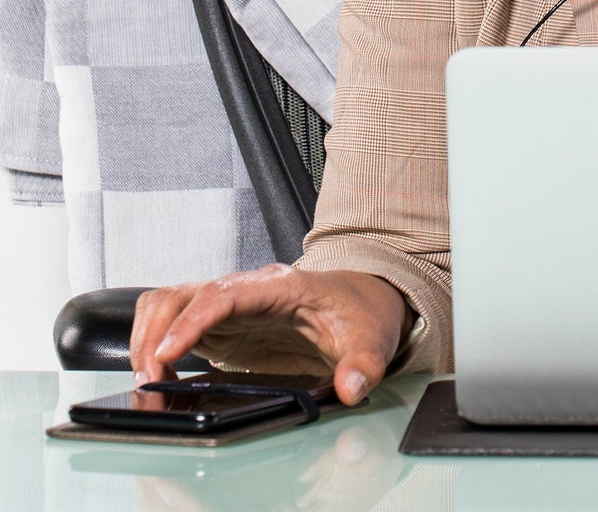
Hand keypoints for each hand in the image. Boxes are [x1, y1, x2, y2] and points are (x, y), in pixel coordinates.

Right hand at [129, 263, 410, 405]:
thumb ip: (365, 363)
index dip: (190, 321)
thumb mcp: (374, 338)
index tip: (165, 354)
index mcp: (281, 286)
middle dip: (155, 337)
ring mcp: (229, 306)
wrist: (363, 300)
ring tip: (149, 385)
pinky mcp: (221, 324)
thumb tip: (352, 387)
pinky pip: (172, 324)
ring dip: (147, 340)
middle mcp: (247, 290)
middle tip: (150, 384)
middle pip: (182, 295)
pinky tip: (160, 381)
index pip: (224, 295)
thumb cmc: (361, 312)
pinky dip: (154, 348)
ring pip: (168, 304)